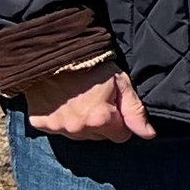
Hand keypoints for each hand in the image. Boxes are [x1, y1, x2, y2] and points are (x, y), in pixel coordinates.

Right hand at [24, 64, 155, 142]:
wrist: (52, 53)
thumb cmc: (91, 64)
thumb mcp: (121, 82)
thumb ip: (135, 111)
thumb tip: (149, 135)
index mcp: (100, 119)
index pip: (121, 136)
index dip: (121, 121)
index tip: (114, 105)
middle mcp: (78, 129)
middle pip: (99, 137)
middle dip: (101, 123)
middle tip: (95, 99)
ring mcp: (57, 128)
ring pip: (78, 135)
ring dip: (81, 123)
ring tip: (78, 99)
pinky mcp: (40, 124)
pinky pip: (56, 129)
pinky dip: (60, 119)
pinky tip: (61, 102)